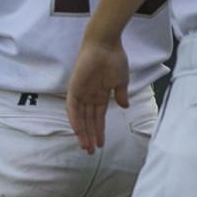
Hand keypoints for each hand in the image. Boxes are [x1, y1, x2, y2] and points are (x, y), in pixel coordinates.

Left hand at [66, 37, 128, 153]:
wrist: (106, 45)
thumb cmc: (115, 59)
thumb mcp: (121, 81)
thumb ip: (121, 94)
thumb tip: (124, 106)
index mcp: (100, 95)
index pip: (98, 117)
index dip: (99, 131)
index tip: (101, 144)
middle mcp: (89, 95)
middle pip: (88, 120)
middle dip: (90, 136)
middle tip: (90, 152)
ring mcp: (81, 92)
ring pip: (79, 117)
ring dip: (82, 132)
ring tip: (86, 146)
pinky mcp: (74, 87)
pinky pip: (72, 106)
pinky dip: (74, 119)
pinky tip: (78, 131)